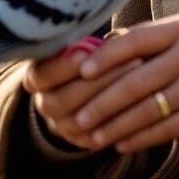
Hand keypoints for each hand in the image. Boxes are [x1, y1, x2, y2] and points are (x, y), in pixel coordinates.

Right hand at [22, 44, 142, 149]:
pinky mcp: (82, 140)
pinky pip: (97, 137)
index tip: (84, 53)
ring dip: (111, 100)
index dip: (62, 67)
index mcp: (37, 78)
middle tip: (131, 61)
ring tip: (140, 79)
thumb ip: (88, 43)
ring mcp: (61, 126)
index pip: (40, 77)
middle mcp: (44, 104)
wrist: (90, 86)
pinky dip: (119, 120)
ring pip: (79, 121)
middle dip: (97, 82)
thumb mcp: (84, 43)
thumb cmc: (91, 53)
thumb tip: (110, 38)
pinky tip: (142, 102)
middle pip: (60, 101)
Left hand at [67, 11, 178, 153]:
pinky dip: (139, 138)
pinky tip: (123, 143)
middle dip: (101, 101)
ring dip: (114, 126)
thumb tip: (109, 47)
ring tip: (93, 135)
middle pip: (135, 79)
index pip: (136, 38)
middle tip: (76, 115)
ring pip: (145, 109)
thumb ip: (163, 40)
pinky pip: (163, 129)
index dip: (105, 56)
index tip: (81, 71)